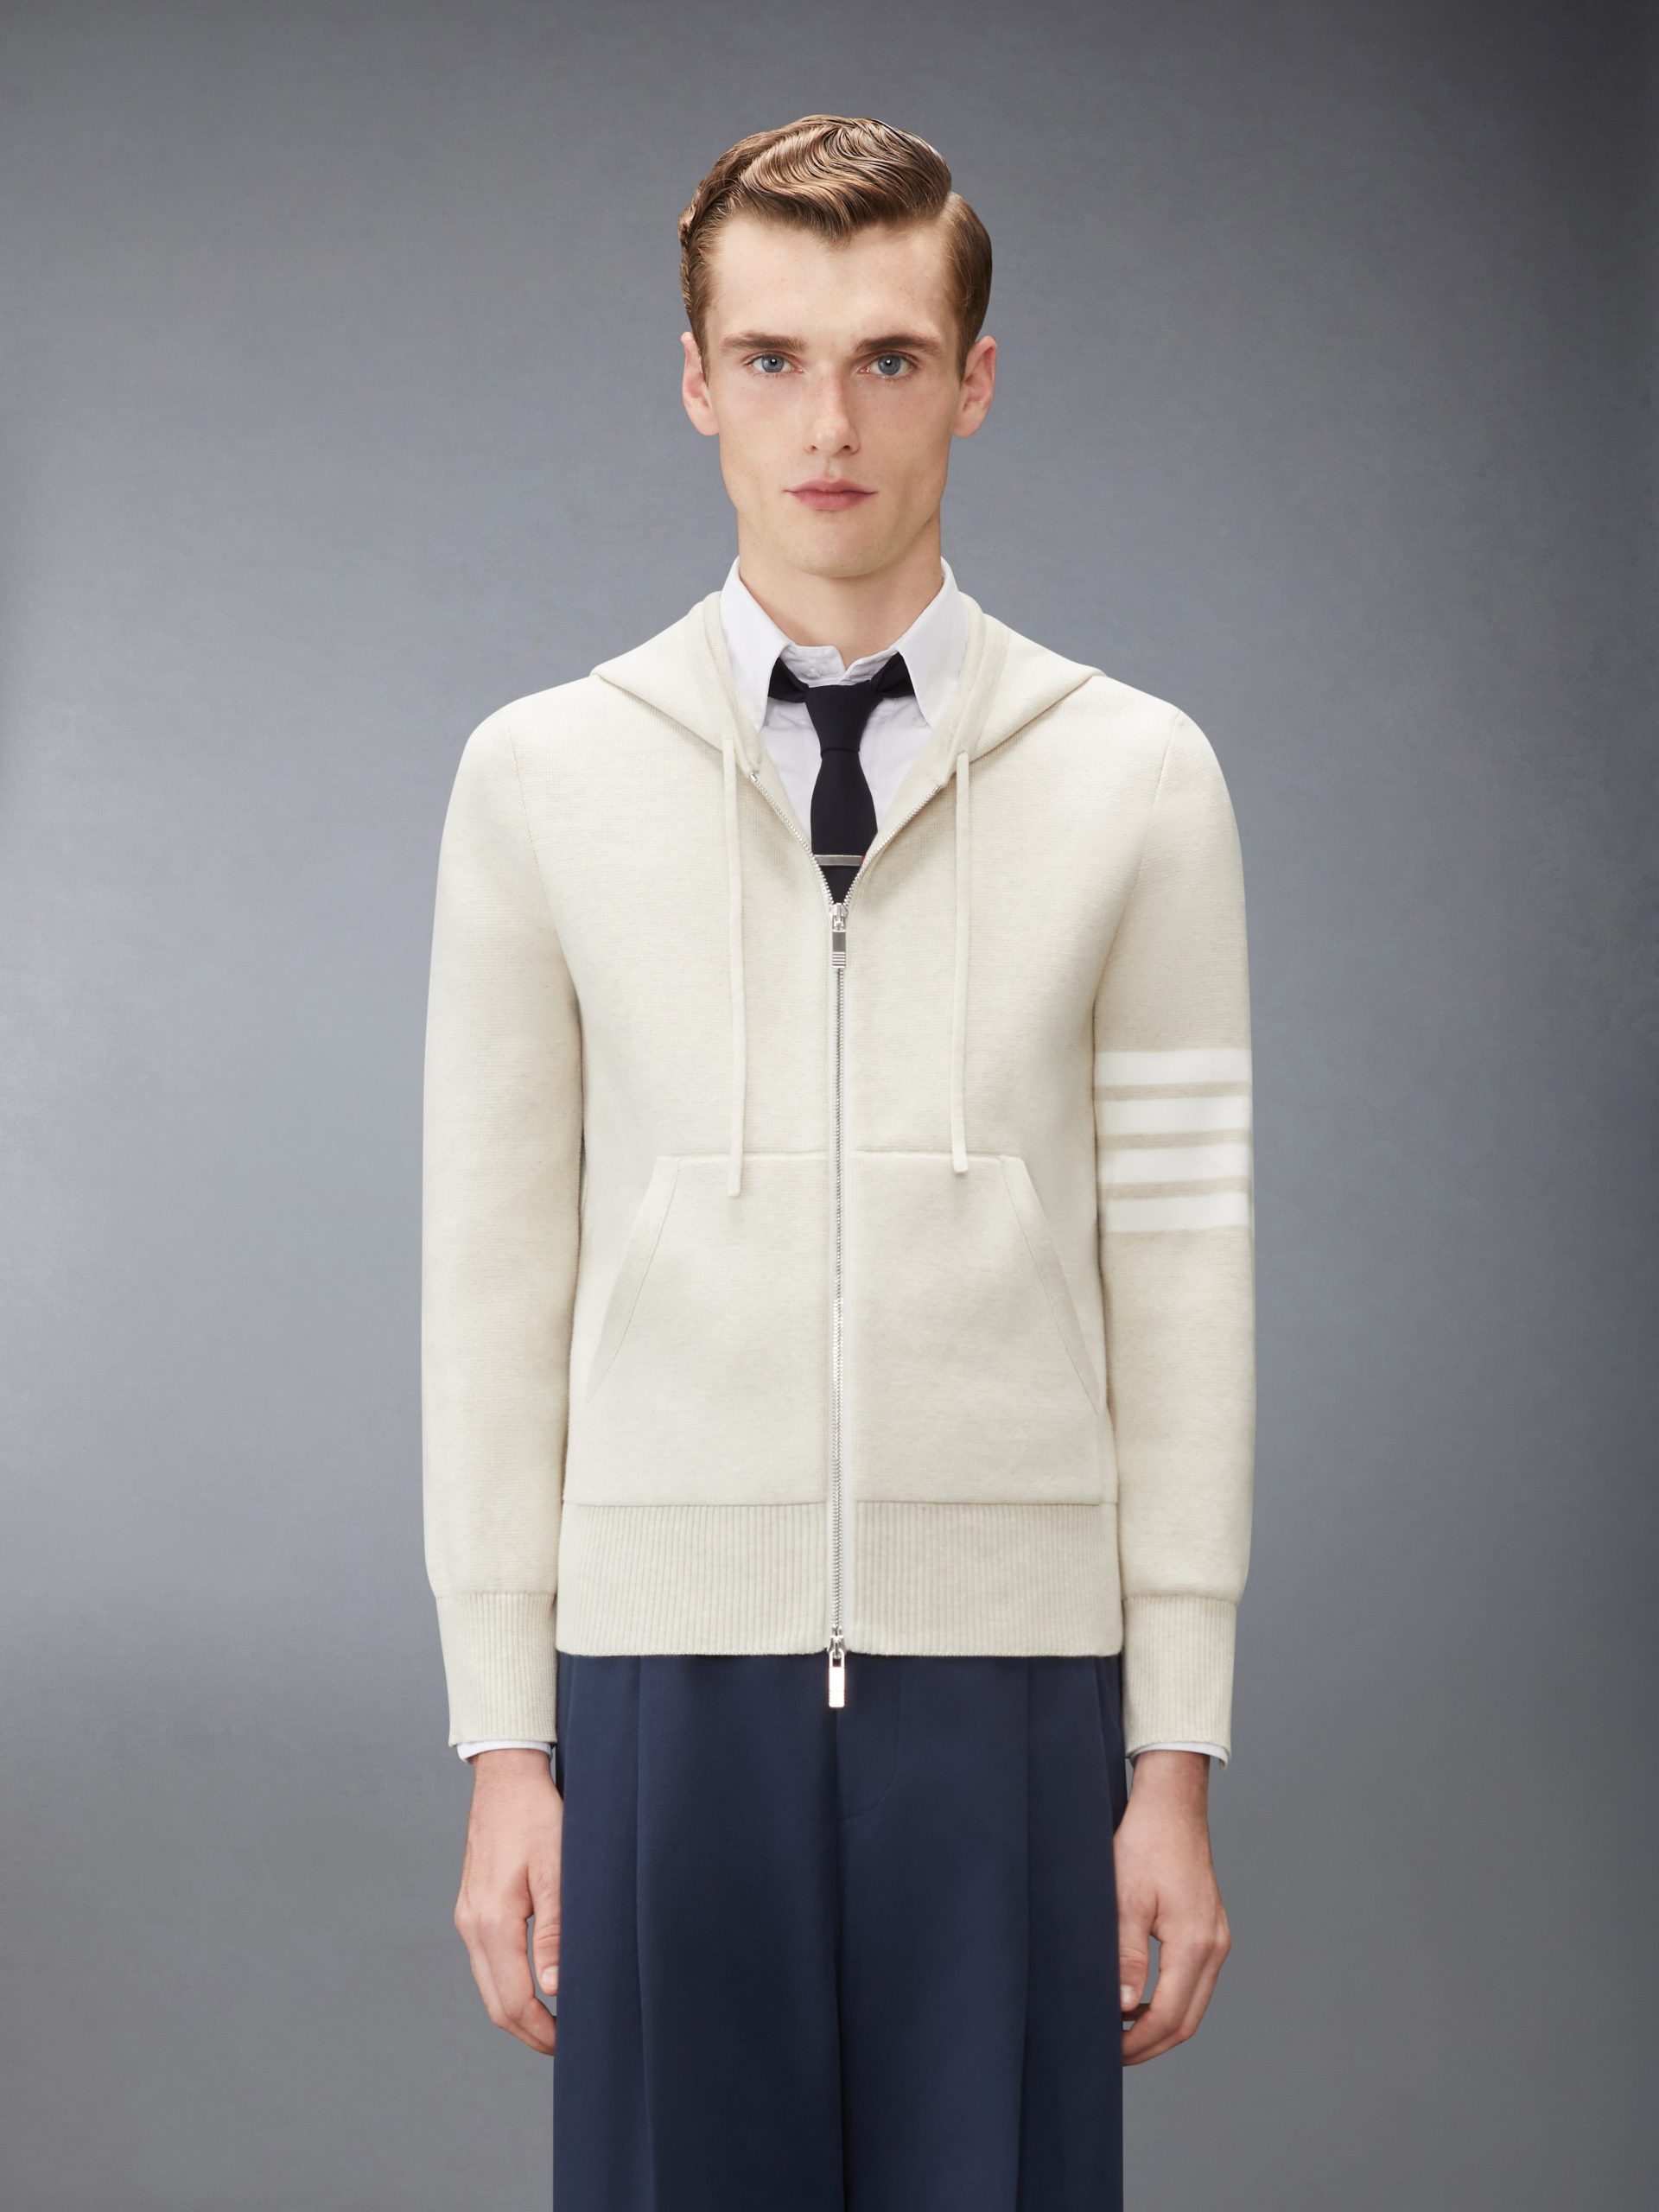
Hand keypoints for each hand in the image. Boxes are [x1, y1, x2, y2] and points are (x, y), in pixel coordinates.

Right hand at [453, 1749, 562, 2053]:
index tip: (568, 2043)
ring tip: (553, 2018)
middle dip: (527, 2030)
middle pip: (494, 2003)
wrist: (506, 1776)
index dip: (540, 2030)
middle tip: (563, 2043)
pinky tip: (533, 1981)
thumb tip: (555, 1987)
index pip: (512, 2000)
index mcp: (493, 1921)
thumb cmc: (536, 1815)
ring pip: (487, 1984)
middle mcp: (471, 1925)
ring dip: (516, 2009)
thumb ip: (555, 1931)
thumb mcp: (557, 1869)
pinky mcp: (471, 1906)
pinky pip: (486, 1961)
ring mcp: (467, 1916)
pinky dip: (506, 1983)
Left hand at [1114, 1749, 1231, 2063]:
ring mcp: (1216, 1938)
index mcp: (1195, 1943)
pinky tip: (1142, 1999)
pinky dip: (1171, 2000)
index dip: (1139, 2042)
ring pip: (1194, 2003)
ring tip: (1122, 2031)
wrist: (1171, 1805)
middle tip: (1113, 2053)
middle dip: (1151, 2043)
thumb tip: (1123, 2007)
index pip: (1170, 2017)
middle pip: (1188, 2019)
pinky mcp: (1210, 1928)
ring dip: (1161, 2024)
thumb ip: (1126, 1955)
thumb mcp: (1125, 1898)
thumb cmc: (1145, 1843)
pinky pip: (1195, 1980)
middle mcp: (1214, 1945)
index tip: (1109, 2051)